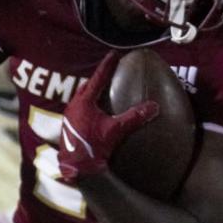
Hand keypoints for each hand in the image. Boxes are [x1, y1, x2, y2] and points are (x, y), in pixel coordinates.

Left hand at [57, 54, 158, 181]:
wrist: (78, 168)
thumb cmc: (95, 147)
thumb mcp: (116, 130)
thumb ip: (134, 117)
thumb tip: (154, 106)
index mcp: (84, 102)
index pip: (98, 78)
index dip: (107, 65)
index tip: (114, 54)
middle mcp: (73, 106)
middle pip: (86, 86)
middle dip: (97, 78)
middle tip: (107, 72)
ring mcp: (69, 117)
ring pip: (80, 98)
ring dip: (90, 92)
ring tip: (101, 91)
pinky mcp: (68, 127)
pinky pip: (78, 109)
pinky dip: (87, 106)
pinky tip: (94, 113)